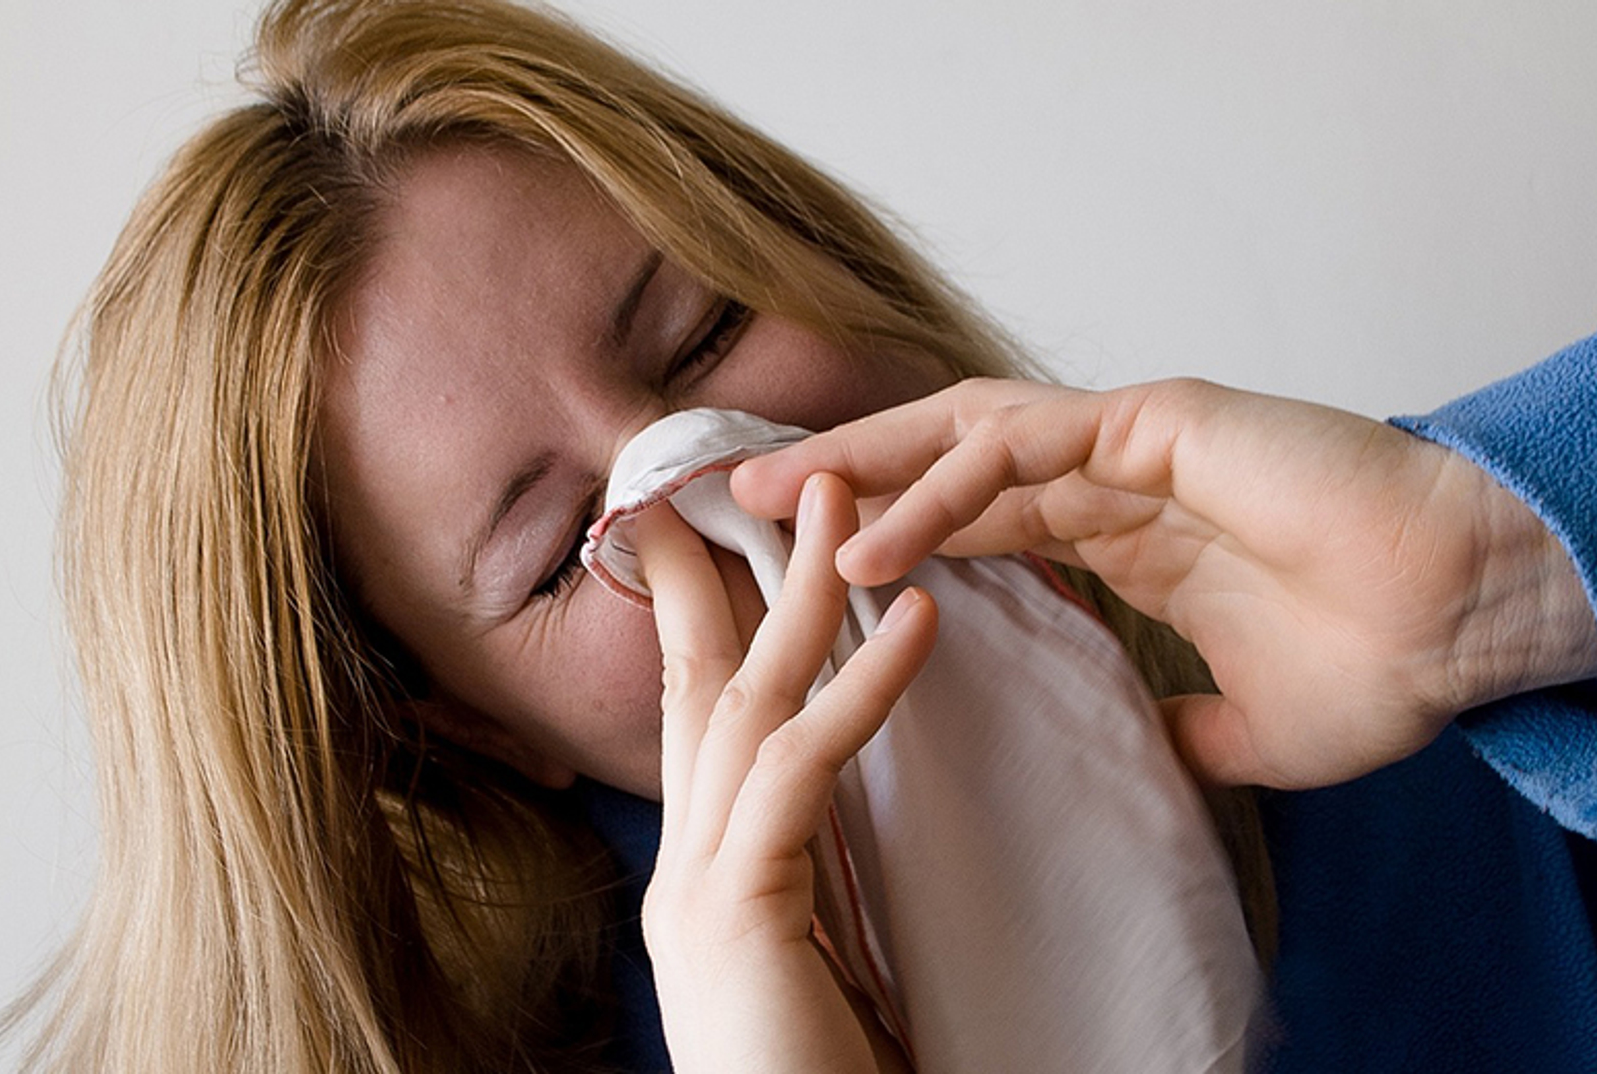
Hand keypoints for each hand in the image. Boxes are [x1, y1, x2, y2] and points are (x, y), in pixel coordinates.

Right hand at [638, 472, 933, 1073]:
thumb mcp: (821, 954)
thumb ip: (814, 869)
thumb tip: (838, 794)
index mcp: (704, 868)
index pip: (701, 702)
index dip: (711, 599)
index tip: (739, 513)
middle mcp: (680, 862)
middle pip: (704, 675)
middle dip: (736, 561)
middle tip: (784, 465)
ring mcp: (694, 886)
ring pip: (744, 700)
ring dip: (800, 590)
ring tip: (853, 499)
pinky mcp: (738, 913)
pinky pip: (803, 774)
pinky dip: (862, 692)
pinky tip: (916, 623)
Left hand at [732, 378, 1596, 789]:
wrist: (1474, 619)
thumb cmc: (1388, 659)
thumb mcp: (1253, 725)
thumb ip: (1186, 725)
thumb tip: (1154, 752)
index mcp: (1128, 533)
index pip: (977, 521)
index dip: (889, 533)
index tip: (802, 567)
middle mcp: (1116, 477)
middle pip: (944, 465)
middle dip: (844, 481)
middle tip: (746, 508)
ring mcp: (1134, 443)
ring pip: (963, 437)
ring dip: (863, 469)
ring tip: (772, 504)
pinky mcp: (1161, 424)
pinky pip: (1024, 446)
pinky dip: (941, 487)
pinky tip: (872, 535)